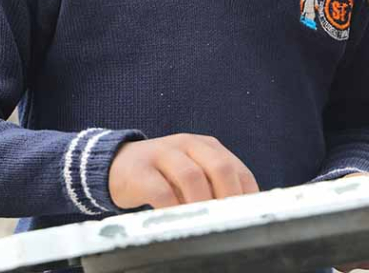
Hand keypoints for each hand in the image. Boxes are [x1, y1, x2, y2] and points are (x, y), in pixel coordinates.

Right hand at [107, 134, 259, 209]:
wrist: (118, 164)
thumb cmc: (163, 176)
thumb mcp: (192, 174)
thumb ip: (214, 186)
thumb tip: (241, 215)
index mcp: (207, 146)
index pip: (236, 168)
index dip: (246, 194)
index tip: (250, 217)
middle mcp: (188, 144)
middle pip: (219, 167)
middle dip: (228, 198)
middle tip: (230, 222)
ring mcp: (163, 154)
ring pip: (191, 176)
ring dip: (201, 203)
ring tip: (204, 224)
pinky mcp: (140, 170)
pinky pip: (160, 190)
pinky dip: (172, 208)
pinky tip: (176, 221)